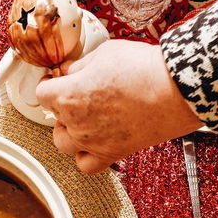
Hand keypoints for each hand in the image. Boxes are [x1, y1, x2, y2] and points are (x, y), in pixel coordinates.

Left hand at [35, 39, 202, 173]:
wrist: (176, 91)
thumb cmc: (143, 69)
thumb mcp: (105, 53)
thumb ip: (81, 65)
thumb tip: (72, 71)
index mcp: (68, 95)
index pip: (42, 93)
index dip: (49, 84)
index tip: (56, 81)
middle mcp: (76, 123)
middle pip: (54, 117)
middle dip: (62, 106)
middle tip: (78, 95)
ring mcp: (92, 142)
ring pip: (64, 144)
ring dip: (68, 132)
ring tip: (83, 120)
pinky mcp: (111, 154)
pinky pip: (86, 165)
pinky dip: (85, 156)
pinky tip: (93, 142)